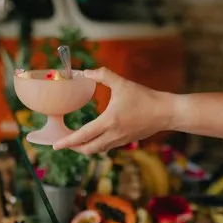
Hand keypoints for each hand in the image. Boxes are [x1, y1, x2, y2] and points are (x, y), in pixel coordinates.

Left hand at [52, 67, 173, 154]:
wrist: (166, 112)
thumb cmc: (145, 97)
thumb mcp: (122, 83)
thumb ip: (103, 75)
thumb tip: (85, 72)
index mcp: (109, 122)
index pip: (83, 135)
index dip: (67, 141)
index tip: (55, 145)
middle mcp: (113, 135)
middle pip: (87, 149)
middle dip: (73, 147)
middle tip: (63, 142)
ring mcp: (120, 140)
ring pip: (97, 150)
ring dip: (84, 147)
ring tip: (75, 140)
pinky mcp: (127, 141)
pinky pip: (106, 147)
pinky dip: (96, 145)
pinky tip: (93, 138)